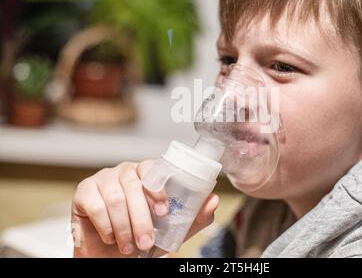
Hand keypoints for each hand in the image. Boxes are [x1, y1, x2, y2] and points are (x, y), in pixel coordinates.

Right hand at [71, 160, 218, 256]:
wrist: (109, 256)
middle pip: (134, 186)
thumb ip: (192, 217)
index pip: (153, 168)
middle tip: (147, 241)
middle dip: (142, 219)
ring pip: (116, 198)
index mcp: (146, 174)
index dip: (158, 188)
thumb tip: (213, 200)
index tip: (164, 211)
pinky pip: (96, 206)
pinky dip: (106, 226)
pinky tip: (110, 238)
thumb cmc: (140, 236)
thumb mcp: (170, 230)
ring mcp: (103, 179)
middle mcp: (124, 172)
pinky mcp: (84, 191)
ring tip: (130, 246)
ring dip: (125, 227)